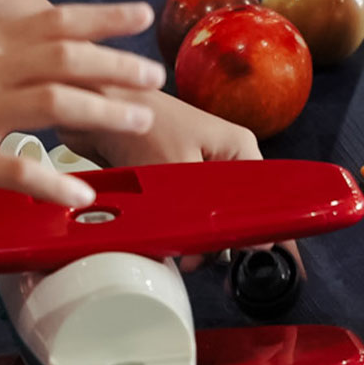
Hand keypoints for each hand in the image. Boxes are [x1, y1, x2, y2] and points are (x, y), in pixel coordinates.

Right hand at [0, 2, 165, 199]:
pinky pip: (14, 170)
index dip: (103, 17)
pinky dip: (52, 182)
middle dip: (118, 64)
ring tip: (139, 124)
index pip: (54, 20)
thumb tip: (25, 67)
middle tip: (154, 77)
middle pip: (68, 56)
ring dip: (104, 110)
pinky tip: (79, 196)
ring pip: (55, 101)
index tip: (140, 14)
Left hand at [63, 87, 270, 272]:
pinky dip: (177, 228)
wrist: (98, 105)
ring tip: (183, 255)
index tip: (248, 255)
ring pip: (209, 216)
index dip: (258, 230)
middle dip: (220, 239)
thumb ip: (201, 211)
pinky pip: (184, 213)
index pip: (265, 198)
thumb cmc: (143, 123)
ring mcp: (198, 169)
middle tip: (202, 259)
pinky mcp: (173, 178)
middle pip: (236, 211)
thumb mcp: (178, 171)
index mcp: (239, 148)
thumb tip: (217, 247)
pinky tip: (167, 242)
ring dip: (195, 236)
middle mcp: (224, 158)